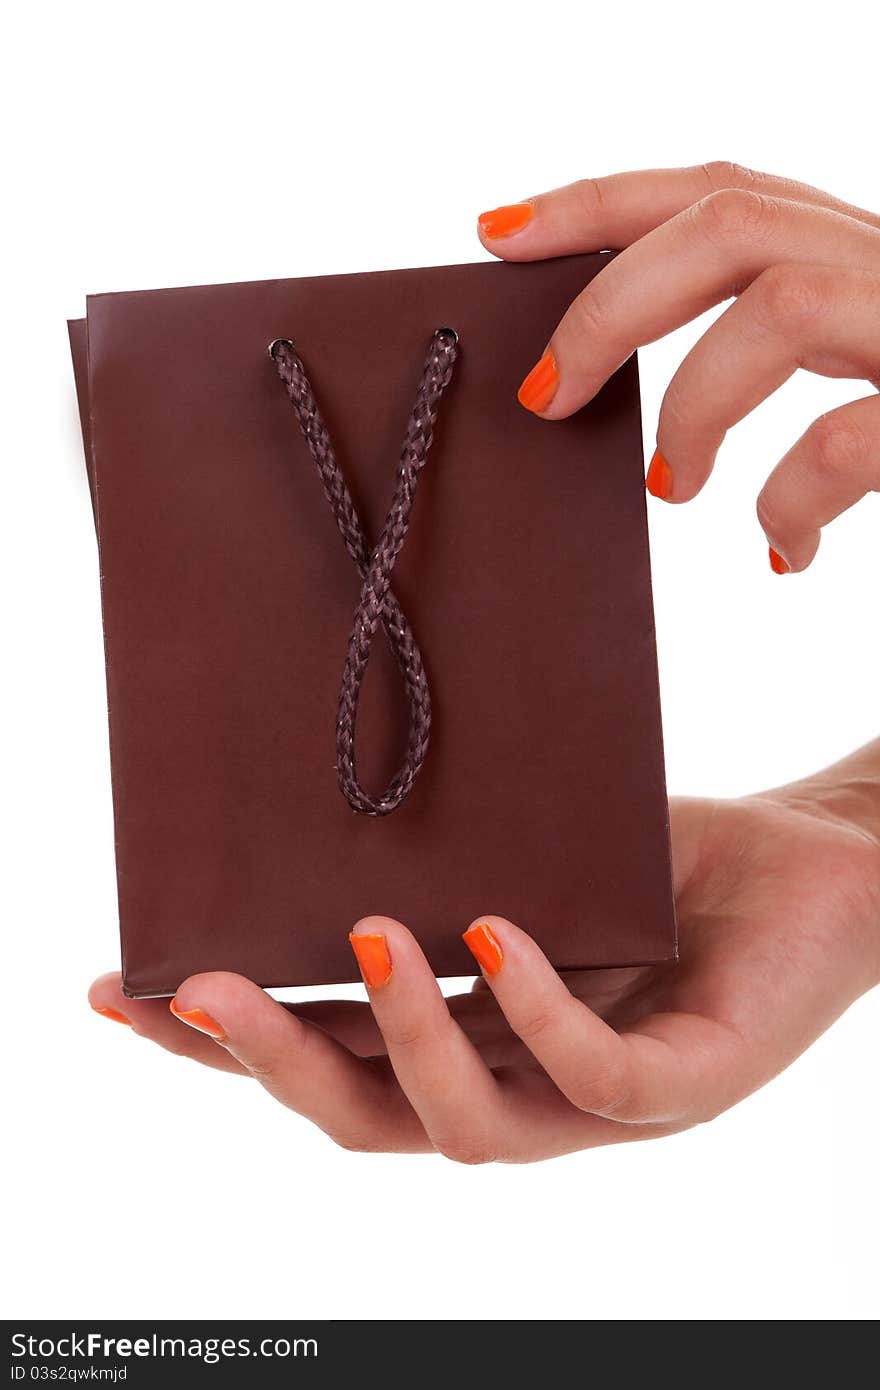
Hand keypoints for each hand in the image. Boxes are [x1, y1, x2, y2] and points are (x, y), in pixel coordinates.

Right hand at [89, 748, 879, 1161]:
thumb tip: (317, 829)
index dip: (224, 1046)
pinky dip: (534, 1011)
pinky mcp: (692, 1087)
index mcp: (473, 1045)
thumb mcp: (528, 855)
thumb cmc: (667, 861)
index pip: (332, 1064)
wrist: (821, 861)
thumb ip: (437, 867)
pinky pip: (598, 1081)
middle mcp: (525, 1091)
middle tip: (191, 991)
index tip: (127, 991)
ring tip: (361, 940)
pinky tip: (491, 933)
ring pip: (473, 1129)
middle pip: (372, 1123)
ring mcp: (607, 1107)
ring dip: (397, 1040)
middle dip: (272, 1065)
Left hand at [478, 162, 879, 573]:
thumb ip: (776, 341)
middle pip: (728, 225)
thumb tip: (626, 391)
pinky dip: (787, 501)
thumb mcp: (864, 352)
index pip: (720, 189)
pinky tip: (782, 546)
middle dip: (610, 307)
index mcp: (858, 249)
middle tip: (546, 394)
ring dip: (693, 405)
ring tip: (670, 484)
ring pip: (778, 311)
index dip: (600, 205)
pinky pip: (837, 445)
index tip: (498, 234)